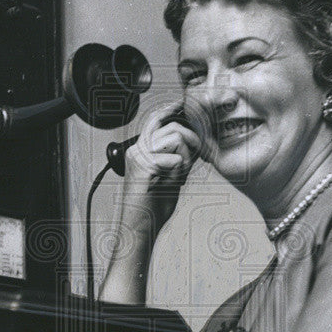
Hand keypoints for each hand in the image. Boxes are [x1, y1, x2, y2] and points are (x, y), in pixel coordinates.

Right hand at [121, 99, 200, 230]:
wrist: (141, 227)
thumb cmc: (153, 205)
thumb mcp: (170, 175)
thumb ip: (178, 158)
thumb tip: (194, 142)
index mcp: (140, 150)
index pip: (155, 121)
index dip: (170, 110)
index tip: (183, 104)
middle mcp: (137, 150)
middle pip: (173, 127)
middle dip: (192, 141)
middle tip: (195, 158)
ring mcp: (139, 157)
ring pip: (176, 139)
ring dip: (186, 159)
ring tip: (177, 177)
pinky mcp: (145, 167)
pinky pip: (176, 159)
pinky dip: (180, 173)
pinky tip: (170, 184)